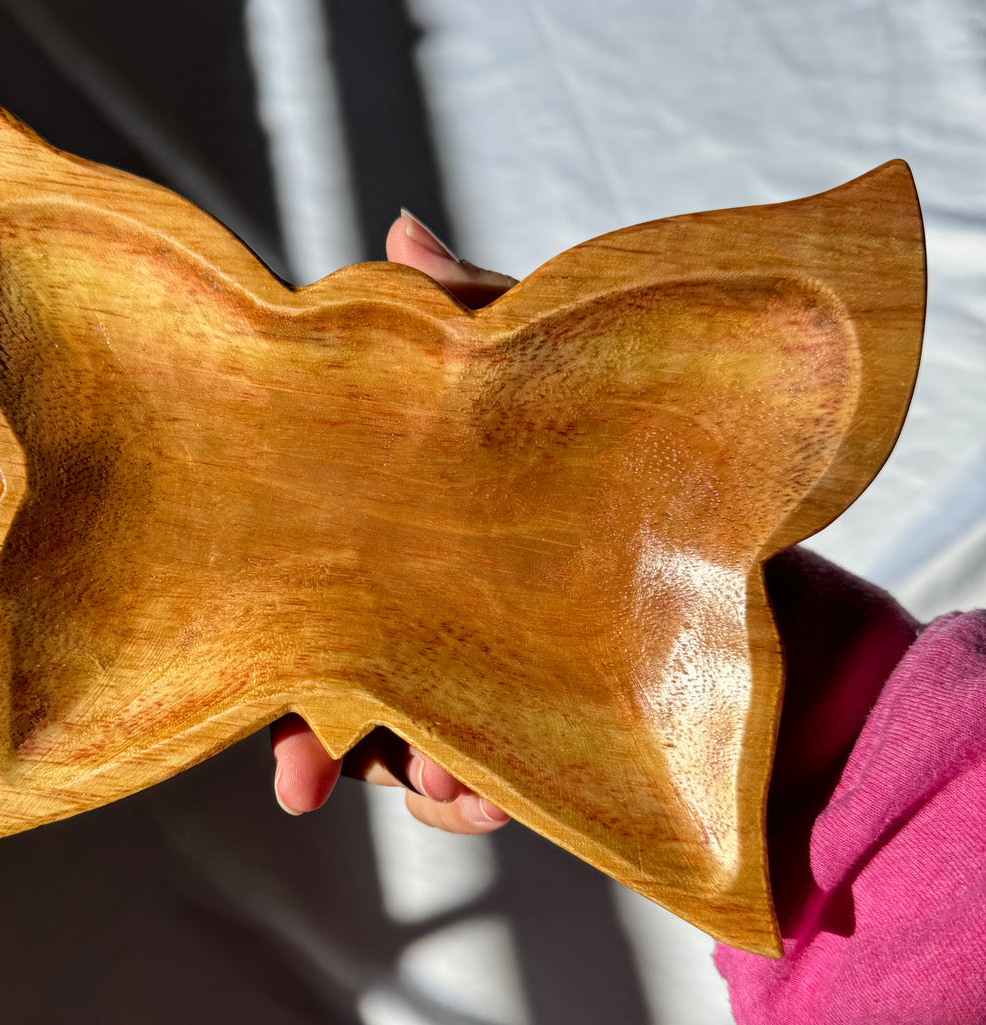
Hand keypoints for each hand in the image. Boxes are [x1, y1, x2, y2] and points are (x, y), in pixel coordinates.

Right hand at [267, 216, 920, 898]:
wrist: (778, 594)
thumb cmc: (661, 467)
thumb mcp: (562, 379)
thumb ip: (478, 310)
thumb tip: (395, 225)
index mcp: (430, 540)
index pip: (329, 590)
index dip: (282, 639)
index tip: (245, 679)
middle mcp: (453, 618)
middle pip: (347, 683)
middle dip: (317, 734)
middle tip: (303, 777)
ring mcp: (499, 686)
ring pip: (403, 748)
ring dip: (403, 765)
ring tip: (440, 769)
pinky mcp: (548, 746)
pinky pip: (478, 796)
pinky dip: (468, 799)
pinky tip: (481, 792)